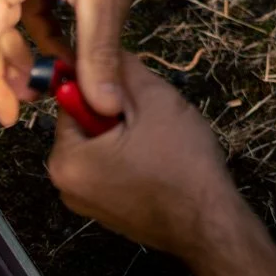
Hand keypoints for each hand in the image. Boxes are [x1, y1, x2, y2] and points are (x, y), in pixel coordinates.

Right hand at [0, 0, 166, 125]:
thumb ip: (98, 57)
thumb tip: (102, 107)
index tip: (10, 121)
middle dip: (3, 74)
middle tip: (32, 105)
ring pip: (0, 25)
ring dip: (22, 57)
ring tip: (53, 83)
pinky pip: (23, 11)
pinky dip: (39, 37)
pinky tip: (67, 53)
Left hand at [47, 56, 236, 260]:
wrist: (211, 224)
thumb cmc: (182, 164)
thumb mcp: (155, 100)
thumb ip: (123, 70)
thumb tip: (105, 50)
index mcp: (65, 159)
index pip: (71, 101)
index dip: (106, 90)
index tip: (137, 96)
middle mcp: (65, 186)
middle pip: (85, 126)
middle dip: (118, 117)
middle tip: (154, 122)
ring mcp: (85, 204)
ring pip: (101, 148)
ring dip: (127, 138)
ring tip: (160, 144)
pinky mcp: (106, 214)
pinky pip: (111, 172)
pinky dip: (130, 161)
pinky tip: (158, 165)